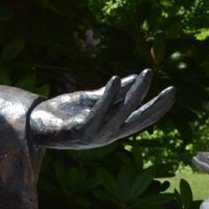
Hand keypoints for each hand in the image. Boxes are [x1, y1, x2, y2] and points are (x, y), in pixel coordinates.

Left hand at [26, 70, 174, 150]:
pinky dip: (108, 96)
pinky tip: (113, 79)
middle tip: (172, 88)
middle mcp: (108, 134)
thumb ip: (115, 91)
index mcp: (113, 128)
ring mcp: (95, 134)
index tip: (173, 91)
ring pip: (121, 113)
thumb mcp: (93, 99)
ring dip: (135, 93)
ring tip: (147, 74)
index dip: (158, 107)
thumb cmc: (65, 114)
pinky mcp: (80, 130)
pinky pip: (98, 112)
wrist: (35, 125)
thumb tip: (137, 77)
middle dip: (155, 104)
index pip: (141, 118)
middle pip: (138, 119)